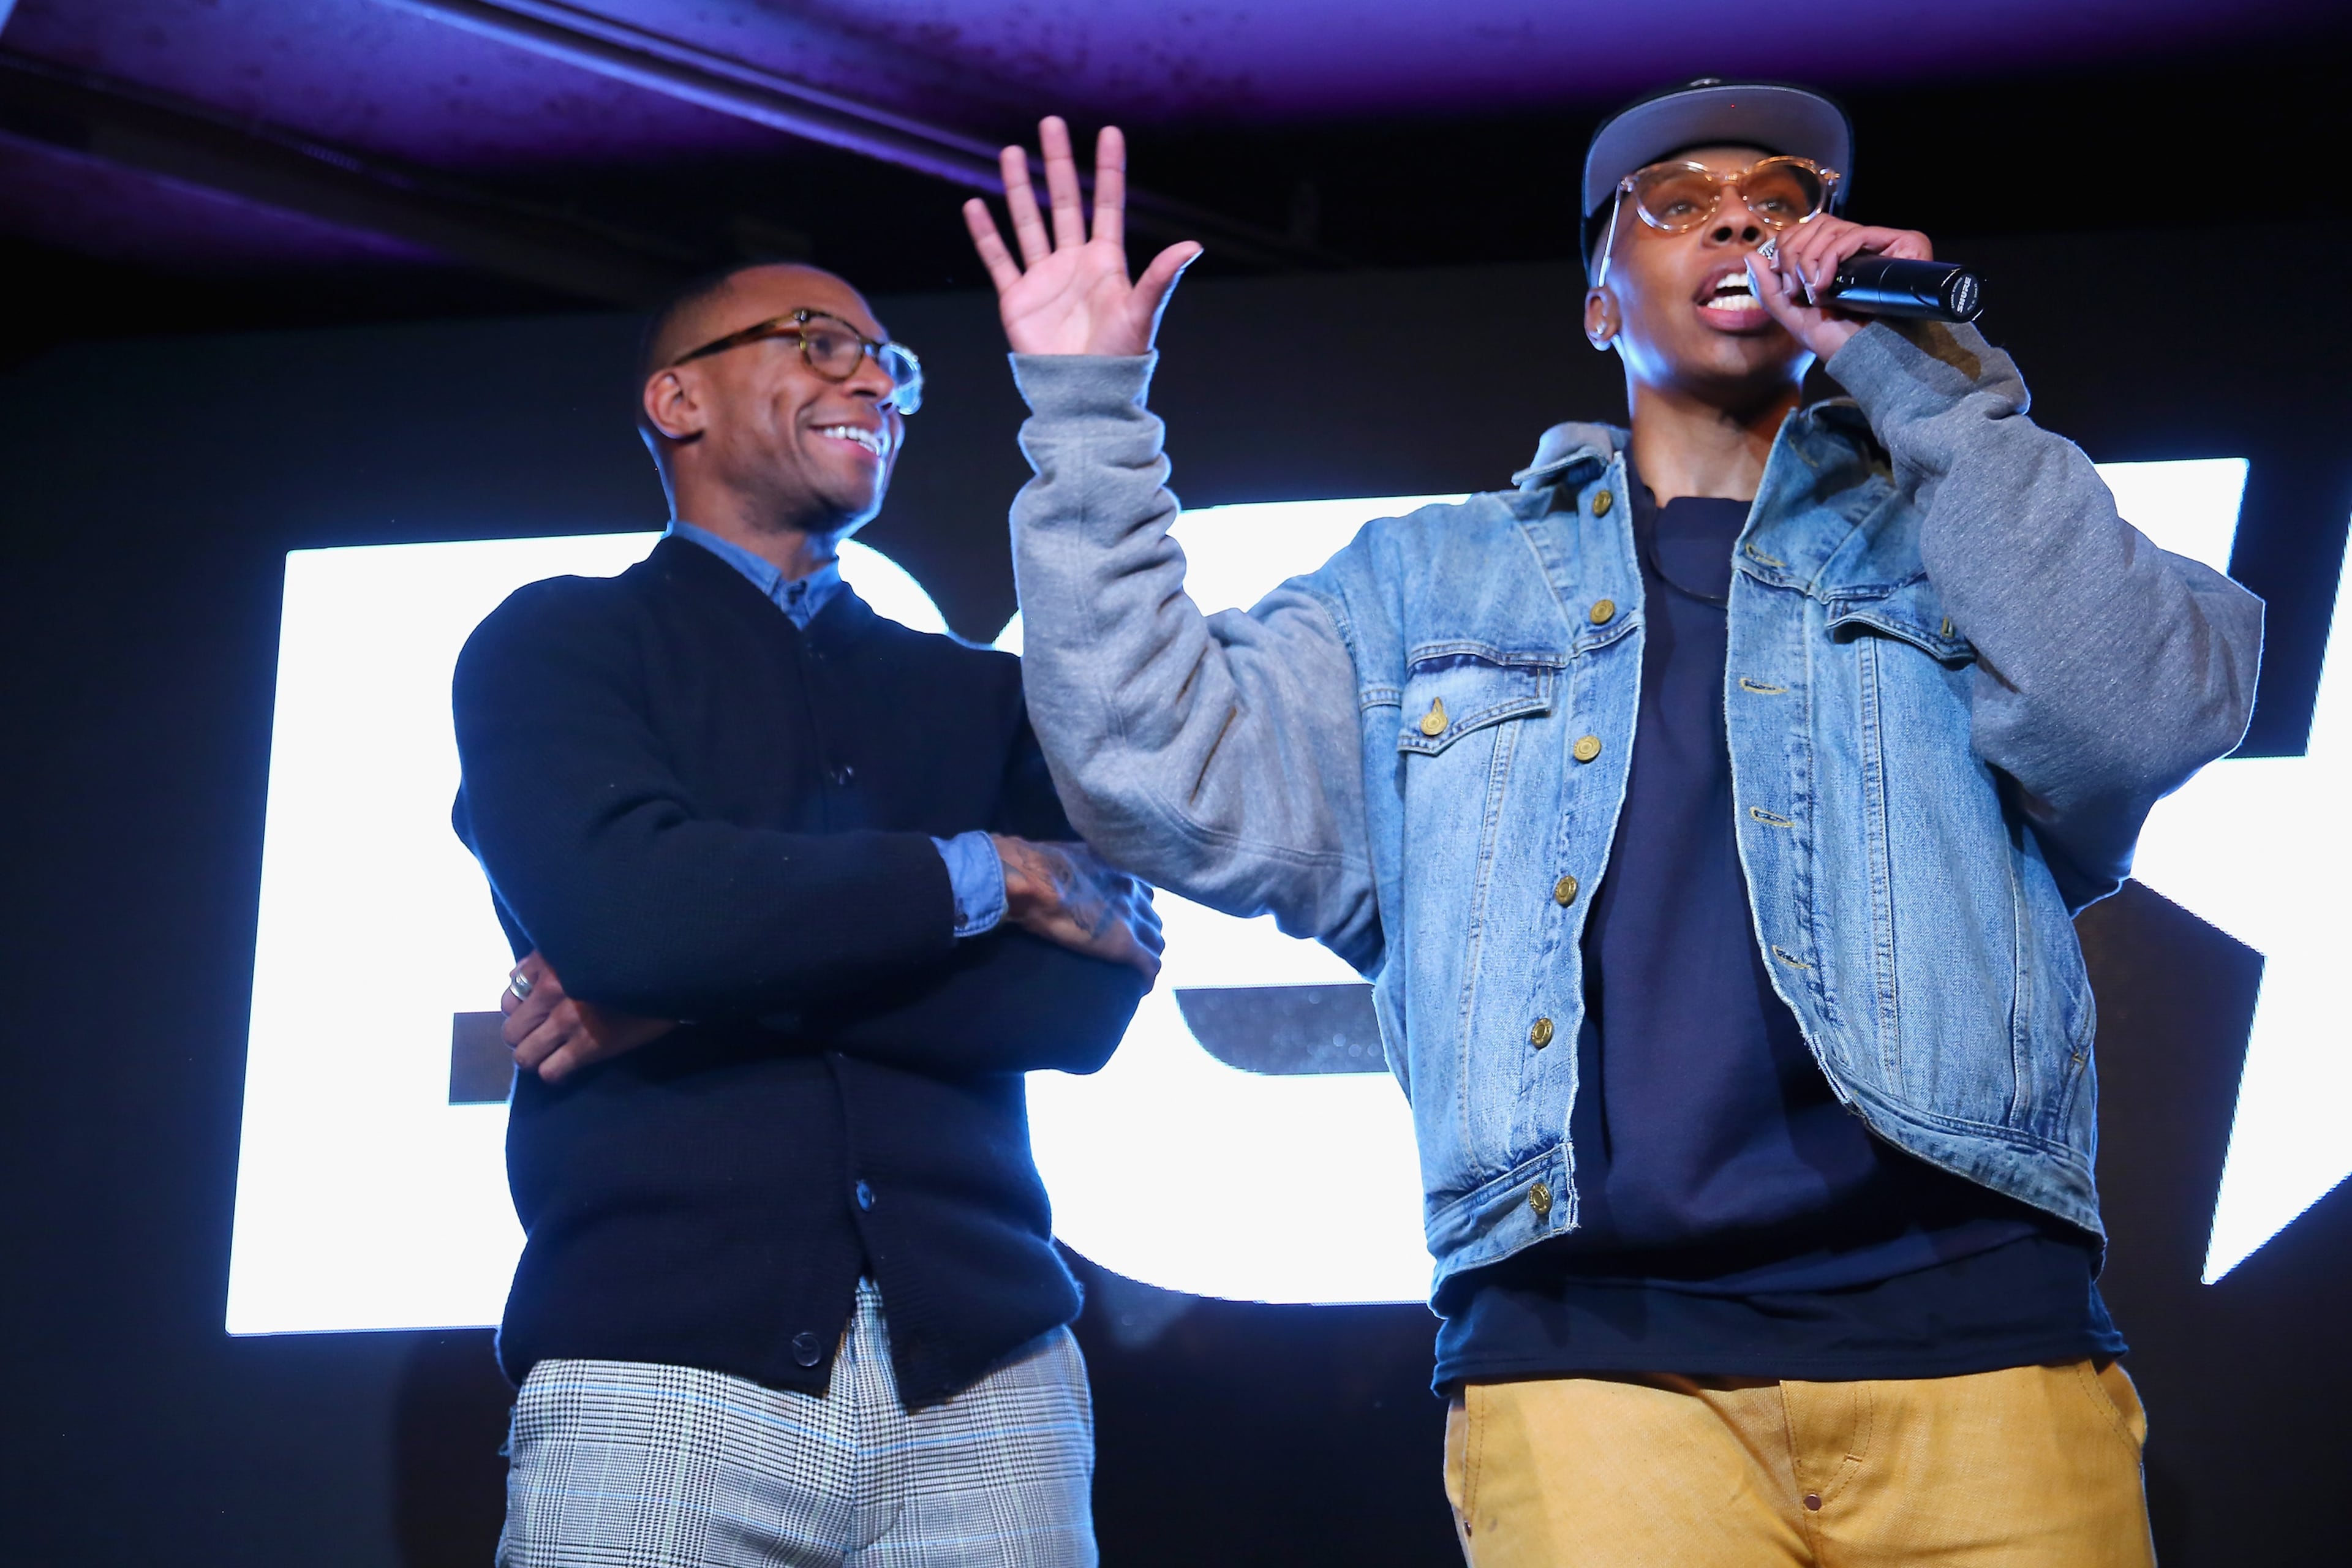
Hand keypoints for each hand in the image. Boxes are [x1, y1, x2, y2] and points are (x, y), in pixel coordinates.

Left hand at [501, 952, 677, 1083]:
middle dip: (524, 1038)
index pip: (508, 1000)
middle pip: (512, 1032)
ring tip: (550, 1055)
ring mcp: (567, 1021)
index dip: (519, 1012)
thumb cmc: (625, 955)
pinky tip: (565, 1068)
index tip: (534, 1016)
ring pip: (525, 1056)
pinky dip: (554, 1073)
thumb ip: (544, 960)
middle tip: (541, 1038)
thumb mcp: (579, 945)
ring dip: (536, 1058)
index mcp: (548, 965)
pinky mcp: (588, 1045)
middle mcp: (551, 993)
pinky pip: (551, 1072)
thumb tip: (514, 976)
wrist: (668, 972)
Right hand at [963, 116, 1201, 357]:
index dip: (1108, 169)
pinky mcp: (1017, 299)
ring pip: (1029, 222)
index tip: (1110, 132)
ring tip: (1012, 152)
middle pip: (1064, 202)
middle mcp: (1074, 263)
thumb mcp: (1142, 313)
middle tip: (1051, 124)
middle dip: (1058, 163)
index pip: (1107, 204)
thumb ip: (1160, 276)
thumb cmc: (1119, 359)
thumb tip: (1193, 245)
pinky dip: (986, 234)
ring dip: (1020, 188)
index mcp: (1106, 262)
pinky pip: (999, 259)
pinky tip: (976, 205)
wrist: (1084, 395)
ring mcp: (1044, 278)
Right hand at [993, 835, 1164, 982]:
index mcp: (1121, 872)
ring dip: (1148, 954)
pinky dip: (1146, 977)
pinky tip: (1141, 986)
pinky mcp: (1125, 943)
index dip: (1138, 911)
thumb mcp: (1074, 856)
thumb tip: (1077, 866)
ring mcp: (1132, 919)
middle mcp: (1133, 893)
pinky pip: (1149, 965)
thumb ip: (1087, 862)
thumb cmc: (1041, 867)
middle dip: (1146, 933)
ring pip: (1156, 942)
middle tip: (1132, 946)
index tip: (1129, 921)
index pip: (1144, 896)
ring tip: (1134, 967)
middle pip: (1153, 919)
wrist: (1035, 882)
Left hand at [1747, 215, 1935, 360]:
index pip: (1804, 230)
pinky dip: (1830, 257)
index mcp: (1834, 258)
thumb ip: (1770, 289)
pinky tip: (1826, 284)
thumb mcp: (1793, 315)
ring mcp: (1876, 244)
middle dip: (1794, 255)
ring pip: (1830, 226)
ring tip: (1815, 291)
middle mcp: (1854, 247)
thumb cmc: (1836, 340)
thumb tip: (1751, 256)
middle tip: (1797, 290)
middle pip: (1814, 224)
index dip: (1786, 248)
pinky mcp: (1899, 244)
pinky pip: (1852, 235)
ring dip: (1810, 258)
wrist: (1867, 356)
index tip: (1785, 283)